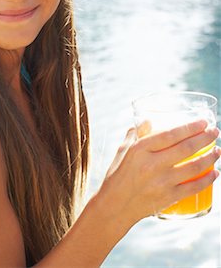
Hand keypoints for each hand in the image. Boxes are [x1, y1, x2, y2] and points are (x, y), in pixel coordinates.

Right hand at [97, 120, 219, 228]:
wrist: (115, 206)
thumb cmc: (118, 175)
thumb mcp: (123, 150)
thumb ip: (136, 133)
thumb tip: (150, 120)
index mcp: (140, 149)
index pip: (170, 134)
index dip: (190, 127)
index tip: (203, 122)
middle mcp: (151, 164)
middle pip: (185, 148)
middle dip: (205, 138)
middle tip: (215, 132)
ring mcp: (161, 182)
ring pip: (193, 167)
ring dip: (210, 157)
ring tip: (217, 151)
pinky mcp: (167, 198)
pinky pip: (193, 188)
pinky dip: (207, 180)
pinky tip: (215, 173)